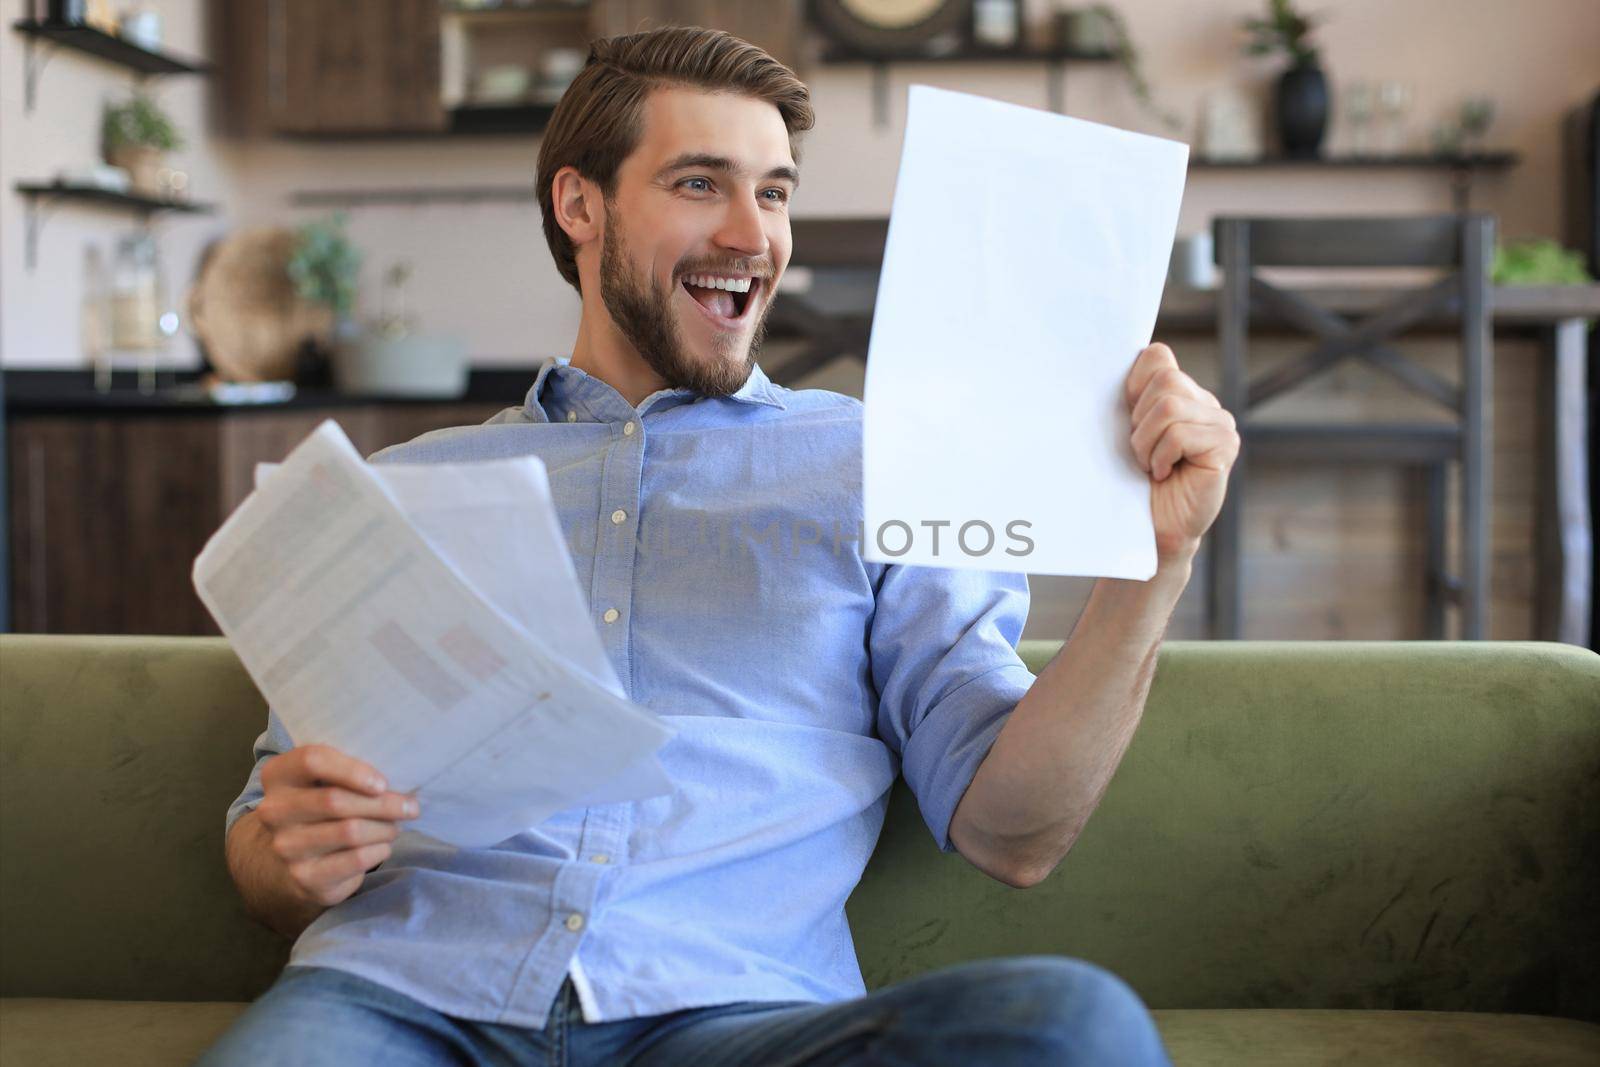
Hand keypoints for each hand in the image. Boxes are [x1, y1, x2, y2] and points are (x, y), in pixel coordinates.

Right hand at [255, 744, 419, 908]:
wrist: (293, 858)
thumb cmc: (322, 805)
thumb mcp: (325, 779)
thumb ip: (349, 770)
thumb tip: (400, 779)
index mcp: (278, 775)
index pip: (312, 761)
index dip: (352, 770)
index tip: (382, 783)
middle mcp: (274, 811)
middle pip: (335, 800)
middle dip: (383, 803)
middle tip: (410, 807)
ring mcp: (286, 846)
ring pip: (350, 831)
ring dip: (384, 828)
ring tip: (394, 827)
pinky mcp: (304, 877)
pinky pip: (356, 859)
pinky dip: (379, 850)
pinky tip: (382, 846)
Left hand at [1125, 343, 1239, 566]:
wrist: (1148, 529)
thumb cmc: (1130, 482)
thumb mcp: (1125, 432)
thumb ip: (1130, 397)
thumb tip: (1121, 358)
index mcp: (1182, 394)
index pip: (1157, 356)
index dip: (1133, 386)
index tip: (1129, 420)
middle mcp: (1206, 404)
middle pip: (1164, 379)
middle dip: (1139, 420)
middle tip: (1142, 451)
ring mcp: (1221, 424)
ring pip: (1170, 406)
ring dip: (1146, 442)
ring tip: (1151, 465)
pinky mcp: (1225, 446)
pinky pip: (1180, 433)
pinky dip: (1161, 456)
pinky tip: (1164, 474)